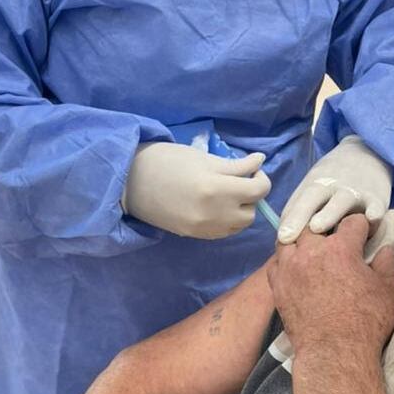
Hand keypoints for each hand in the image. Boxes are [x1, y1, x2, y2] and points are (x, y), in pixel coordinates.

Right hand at [122, 142, 270, 239]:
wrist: (131, 181)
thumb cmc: (168, 161)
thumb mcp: (205, 158)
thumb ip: (236, 165)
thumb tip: (260, 161)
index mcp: (217, 189)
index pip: (258, 190)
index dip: (261, 178)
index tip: (253, 168)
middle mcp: (214, 214)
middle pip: (252, 211)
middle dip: (252, 195)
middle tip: (240, 180)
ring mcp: (204, 228)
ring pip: (240, 225)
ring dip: (241, 209)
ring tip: (227, 193)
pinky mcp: (195, 235)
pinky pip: (224, 232)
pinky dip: (228, 220)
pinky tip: (216, 206)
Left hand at [268, 215, 393, 356]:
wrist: (335, 353)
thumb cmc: (367, 323)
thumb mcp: (391, 291)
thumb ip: (390, 262)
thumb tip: (386, 247)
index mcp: (341, 248)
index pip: (352, 221)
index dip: (363, 226)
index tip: (366, 234)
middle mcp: (312, 251)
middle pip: (316, 223)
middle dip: (328, 228)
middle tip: (337, 242)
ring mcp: (291, 266)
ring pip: (291, 237)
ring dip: (302, 239)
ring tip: (312, 248)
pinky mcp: (278, 284)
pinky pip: (277, 261)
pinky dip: (286, 259)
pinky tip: (296, 266)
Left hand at [278, 136, 391, 243]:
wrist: (368, 153)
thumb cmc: (335, 180)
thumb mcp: (314, 186)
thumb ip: (298, 209)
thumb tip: (282, 238)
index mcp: (314, 185)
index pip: (298, 203)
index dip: (290, 220)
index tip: (281, 238)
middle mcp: (332, 186)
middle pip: (313, 198)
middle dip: (300, 214)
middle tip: (288, 235)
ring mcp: (355, 192)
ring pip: (342, 202)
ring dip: (329, 213)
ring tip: (317, 226)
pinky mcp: (378, 199)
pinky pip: (376, 207)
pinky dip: (375, 213)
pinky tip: (371, 219)